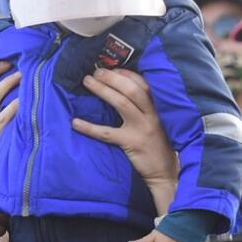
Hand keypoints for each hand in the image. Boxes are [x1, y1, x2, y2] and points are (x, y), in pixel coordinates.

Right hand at [0, 62, 20, 174]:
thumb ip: (11, 127)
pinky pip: (5, 118)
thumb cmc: (9, 164)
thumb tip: (26, 109)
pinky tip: (25, 99)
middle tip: (6, 62)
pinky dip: (14, 106)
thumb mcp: (6, 143)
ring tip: (21, 74)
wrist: (1, 189)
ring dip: (6, 83)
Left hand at [75, 67, 178, 213]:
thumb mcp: (157, 124)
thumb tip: (122, 93)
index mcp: (158, 109)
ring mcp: (142, 129)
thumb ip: (146, 109)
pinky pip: (107, 133)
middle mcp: (151, 115)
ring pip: (121, 104)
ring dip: (103, 90)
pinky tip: (75, 122)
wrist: (166, 174)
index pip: (143, 84)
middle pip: (131, 89)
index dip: (126, 74)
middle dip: (112, 78)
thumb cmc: (159, 147)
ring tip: (88, 82)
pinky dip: (89, 127)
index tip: (112, 68)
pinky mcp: (131, 144)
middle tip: (96, 72)